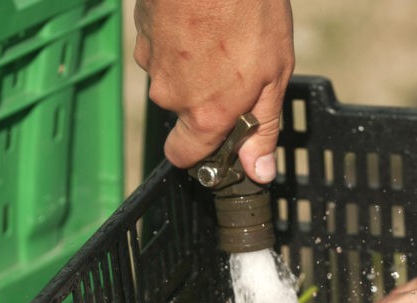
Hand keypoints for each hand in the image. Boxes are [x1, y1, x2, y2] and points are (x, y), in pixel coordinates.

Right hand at [133, 0, 294, 182]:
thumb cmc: (247, 13)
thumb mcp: (274, 76)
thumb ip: (263, 128)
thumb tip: (259, 172)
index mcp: (204, 115)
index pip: (184, 157)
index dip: (202, 153)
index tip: (222, 139)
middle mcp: (170, 96)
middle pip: (183, 113)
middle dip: (206, 98)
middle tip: (237, 69)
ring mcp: (151, 62)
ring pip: (173, 77)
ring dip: (194, 66)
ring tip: (223, 36)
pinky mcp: (142, 32)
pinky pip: (162, 48)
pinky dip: (180, 40)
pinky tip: (202, 20)